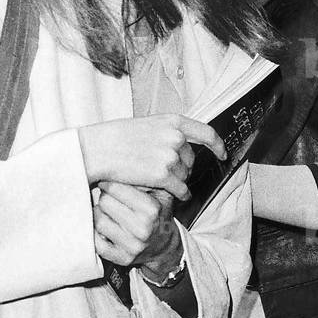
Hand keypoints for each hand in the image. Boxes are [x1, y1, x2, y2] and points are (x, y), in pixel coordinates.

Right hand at [79, 114, 224, 201]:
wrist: (96, 150)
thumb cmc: (115, 138)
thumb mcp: (145, 125)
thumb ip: (166, 132)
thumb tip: (182, 144)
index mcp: (172, 121)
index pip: (206, 132)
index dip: (217, 144)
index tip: (221, 153)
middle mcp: (175, 137)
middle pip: (191, 160)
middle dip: (181, 168)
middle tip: (163, 173)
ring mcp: (170, 156)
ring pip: (184, 176)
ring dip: (175, 181)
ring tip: (154, 180)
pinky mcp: (163, 175)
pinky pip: (180, 189)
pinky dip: (179, 195)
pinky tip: (174, 196)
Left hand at [94, 182, 181, 269]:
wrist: (165, 247)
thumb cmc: (158, 215)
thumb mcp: (160, 193)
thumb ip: (145, 177)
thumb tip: (117, 162)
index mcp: (151, 209)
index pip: (115, 187)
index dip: (108, 182)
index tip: (106, 181)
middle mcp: (142, 229)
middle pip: (104, 202)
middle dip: (104, 197)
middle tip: (106, 196)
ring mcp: (132, 246)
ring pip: (98, 221)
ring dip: (98, 214)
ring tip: (105, 211)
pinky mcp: (122, 259)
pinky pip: (97, 243)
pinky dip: (95, 234)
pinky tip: (103, 227)